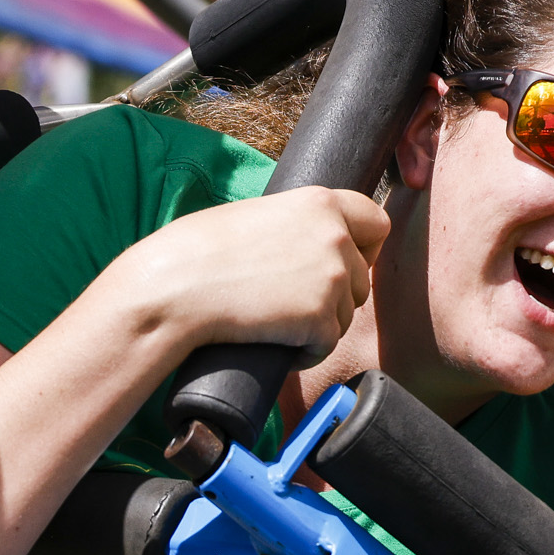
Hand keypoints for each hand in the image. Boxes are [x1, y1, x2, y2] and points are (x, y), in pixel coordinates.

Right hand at [111, 188, 387, 360]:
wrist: (176, 286)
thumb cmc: (201, 251)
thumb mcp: (259, 216)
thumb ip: (298, 224)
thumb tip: (316, 247)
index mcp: (321, 202)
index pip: (377, 223)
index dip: (363, 248)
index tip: (339, 264)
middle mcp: (336, 236)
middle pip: (362, 279)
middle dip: (334, 297)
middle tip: (291, 303)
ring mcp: (333, 278)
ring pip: (345, 316)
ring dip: (316, 325)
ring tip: (273, 322)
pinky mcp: (320, 318)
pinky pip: (326, 347)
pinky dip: (303, 352)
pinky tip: (274, 342)